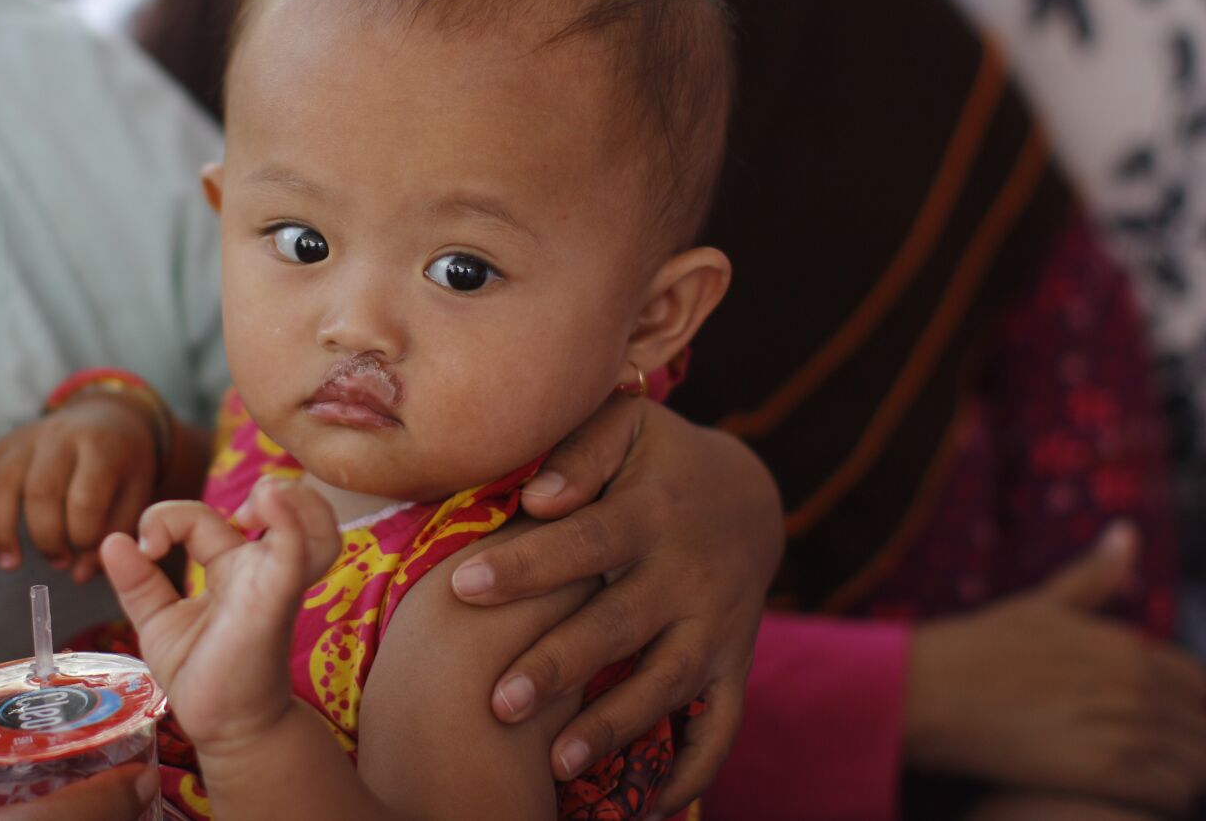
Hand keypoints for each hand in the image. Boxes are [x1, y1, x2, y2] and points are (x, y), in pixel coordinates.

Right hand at [0, 392, 165, 582]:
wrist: (107, 416)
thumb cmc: (125, 463)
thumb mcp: (138, 492)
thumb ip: (115, 533)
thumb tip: (79, 575)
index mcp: (101, 447)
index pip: (85, 498)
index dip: (83, 536)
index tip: (86, 554)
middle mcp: (60, 437)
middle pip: (40, 492)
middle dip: (46, 538)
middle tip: (59, 563)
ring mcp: (26, 437)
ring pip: (2, 482)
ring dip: (1, 530)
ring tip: (10, 564)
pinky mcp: (2, 443)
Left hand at [101, 478, 340, 751]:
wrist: (223, 728)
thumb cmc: (201, 675)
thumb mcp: (159, 622)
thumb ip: (137, 582)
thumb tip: (112, 540)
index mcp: (231, 567)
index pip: (203, 516)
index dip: (167, 517)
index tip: (146, 547)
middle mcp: (260, 568)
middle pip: (288, 505)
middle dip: (272, 490)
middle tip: (237, 511)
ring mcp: (274, 581)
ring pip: (316, 523)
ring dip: (299, 500)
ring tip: (267, 499)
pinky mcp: (277, 600)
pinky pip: (297, 553)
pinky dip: (292, 520)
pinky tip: (271, 502)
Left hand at [446, 395, 781, 811]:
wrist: (749, 494)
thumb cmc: (658, 459)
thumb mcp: (626, 429)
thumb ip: (579, 454)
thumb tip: (537, 497)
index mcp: (651, 513)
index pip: (583, 542)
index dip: (525, 566)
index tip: (462, 588)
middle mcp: (688, 575)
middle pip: (620, 626)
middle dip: (559, 666)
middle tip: (498, 702)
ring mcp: (717, 627)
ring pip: (667, 685)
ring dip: (615, 727)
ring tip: (558, 765)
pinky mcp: (734, 665)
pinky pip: (719, 728)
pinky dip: (689, 773)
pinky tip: (644, 810)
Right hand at [907, 522, 1205, 816]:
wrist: (929, 692)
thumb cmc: (979, 648)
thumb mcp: (1041, 605)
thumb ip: (1094, 576)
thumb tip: (1128, 531)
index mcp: (1128, 645)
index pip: (1199, 684)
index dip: (1190, 707)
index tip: (1165, 721)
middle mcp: (1136, 682)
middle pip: (1202, 724)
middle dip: (1187, 738)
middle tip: (1148, 750)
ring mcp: (1124, 725)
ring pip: (1195, 761)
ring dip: (1180, 769)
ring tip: (1141, 771)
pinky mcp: (1107, 768)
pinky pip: (1171, 790)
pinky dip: (1164, 792)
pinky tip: (1129, 787)